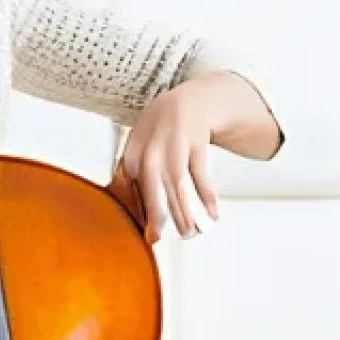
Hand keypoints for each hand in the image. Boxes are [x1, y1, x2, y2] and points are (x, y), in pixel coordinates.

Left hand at [106, 84, 219, 243]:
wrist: (188, 102)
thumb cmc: (161, 133)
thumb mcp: (140, 147)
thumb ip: (135, 178)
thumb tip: (135, 214)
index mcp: (132, 150)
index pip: (128, 182)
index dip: (135, 207)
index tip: (144, 231)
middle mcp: (151, 146)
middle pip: (152, 183)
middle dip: (156, 212)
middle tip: (160, 237)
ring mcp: (174, 143)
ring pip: (178, 181)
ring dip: (185, 209)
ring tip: (191, 232)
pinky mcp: (197, 141)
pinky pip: (201, 172)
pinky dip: (207, 195)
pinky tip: (211, 213)